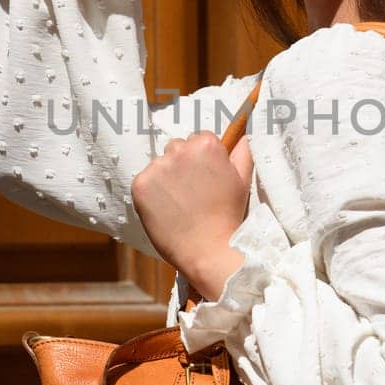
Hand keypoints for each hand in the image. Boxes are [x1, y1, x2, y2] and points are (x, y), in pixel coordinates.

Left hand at [132, 131, 252, 298]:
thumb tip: (244, 134)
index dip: (203, 161)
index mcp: (206, 144)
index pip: (198, 140)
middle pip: (177, 148)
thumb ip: (243, 151)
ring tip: (180, 203)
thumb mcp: (242, 179)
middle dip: (183, 165)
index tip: (206, 180)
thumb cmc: (228, 215)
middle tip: (193, 193)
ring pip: (159, 164)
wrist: (209, 250)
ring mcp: (157, 167)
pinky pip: (144, 181)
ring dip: (166, 178)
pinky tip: (166, 209)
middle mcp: (179, 149)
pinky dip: (151, 194)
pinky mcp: (141, 185)